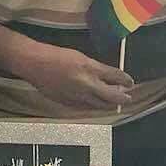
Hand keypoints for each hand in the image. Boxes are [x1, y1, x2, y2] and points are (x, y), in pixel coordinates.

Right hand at [18, 43, 132, 111]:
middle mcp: (86, 84)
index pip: (115, 77)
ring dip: (109, 104)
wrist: (35, 64)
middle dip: (122, 98)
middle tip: (127, 97)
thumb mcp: (81, 57)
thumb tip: (109, 77)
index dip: (126, 81)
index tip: (130, 82)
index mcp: (90, 68)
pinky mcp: (68, 103)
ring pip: (100, 106)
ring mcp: (77, 96)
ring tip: (114, 103)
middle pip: (112, 97)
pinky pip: (86, 108)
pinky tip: (96, 104)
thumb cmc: (55, 56)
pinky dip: (94, 107)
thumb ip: (96, 69)